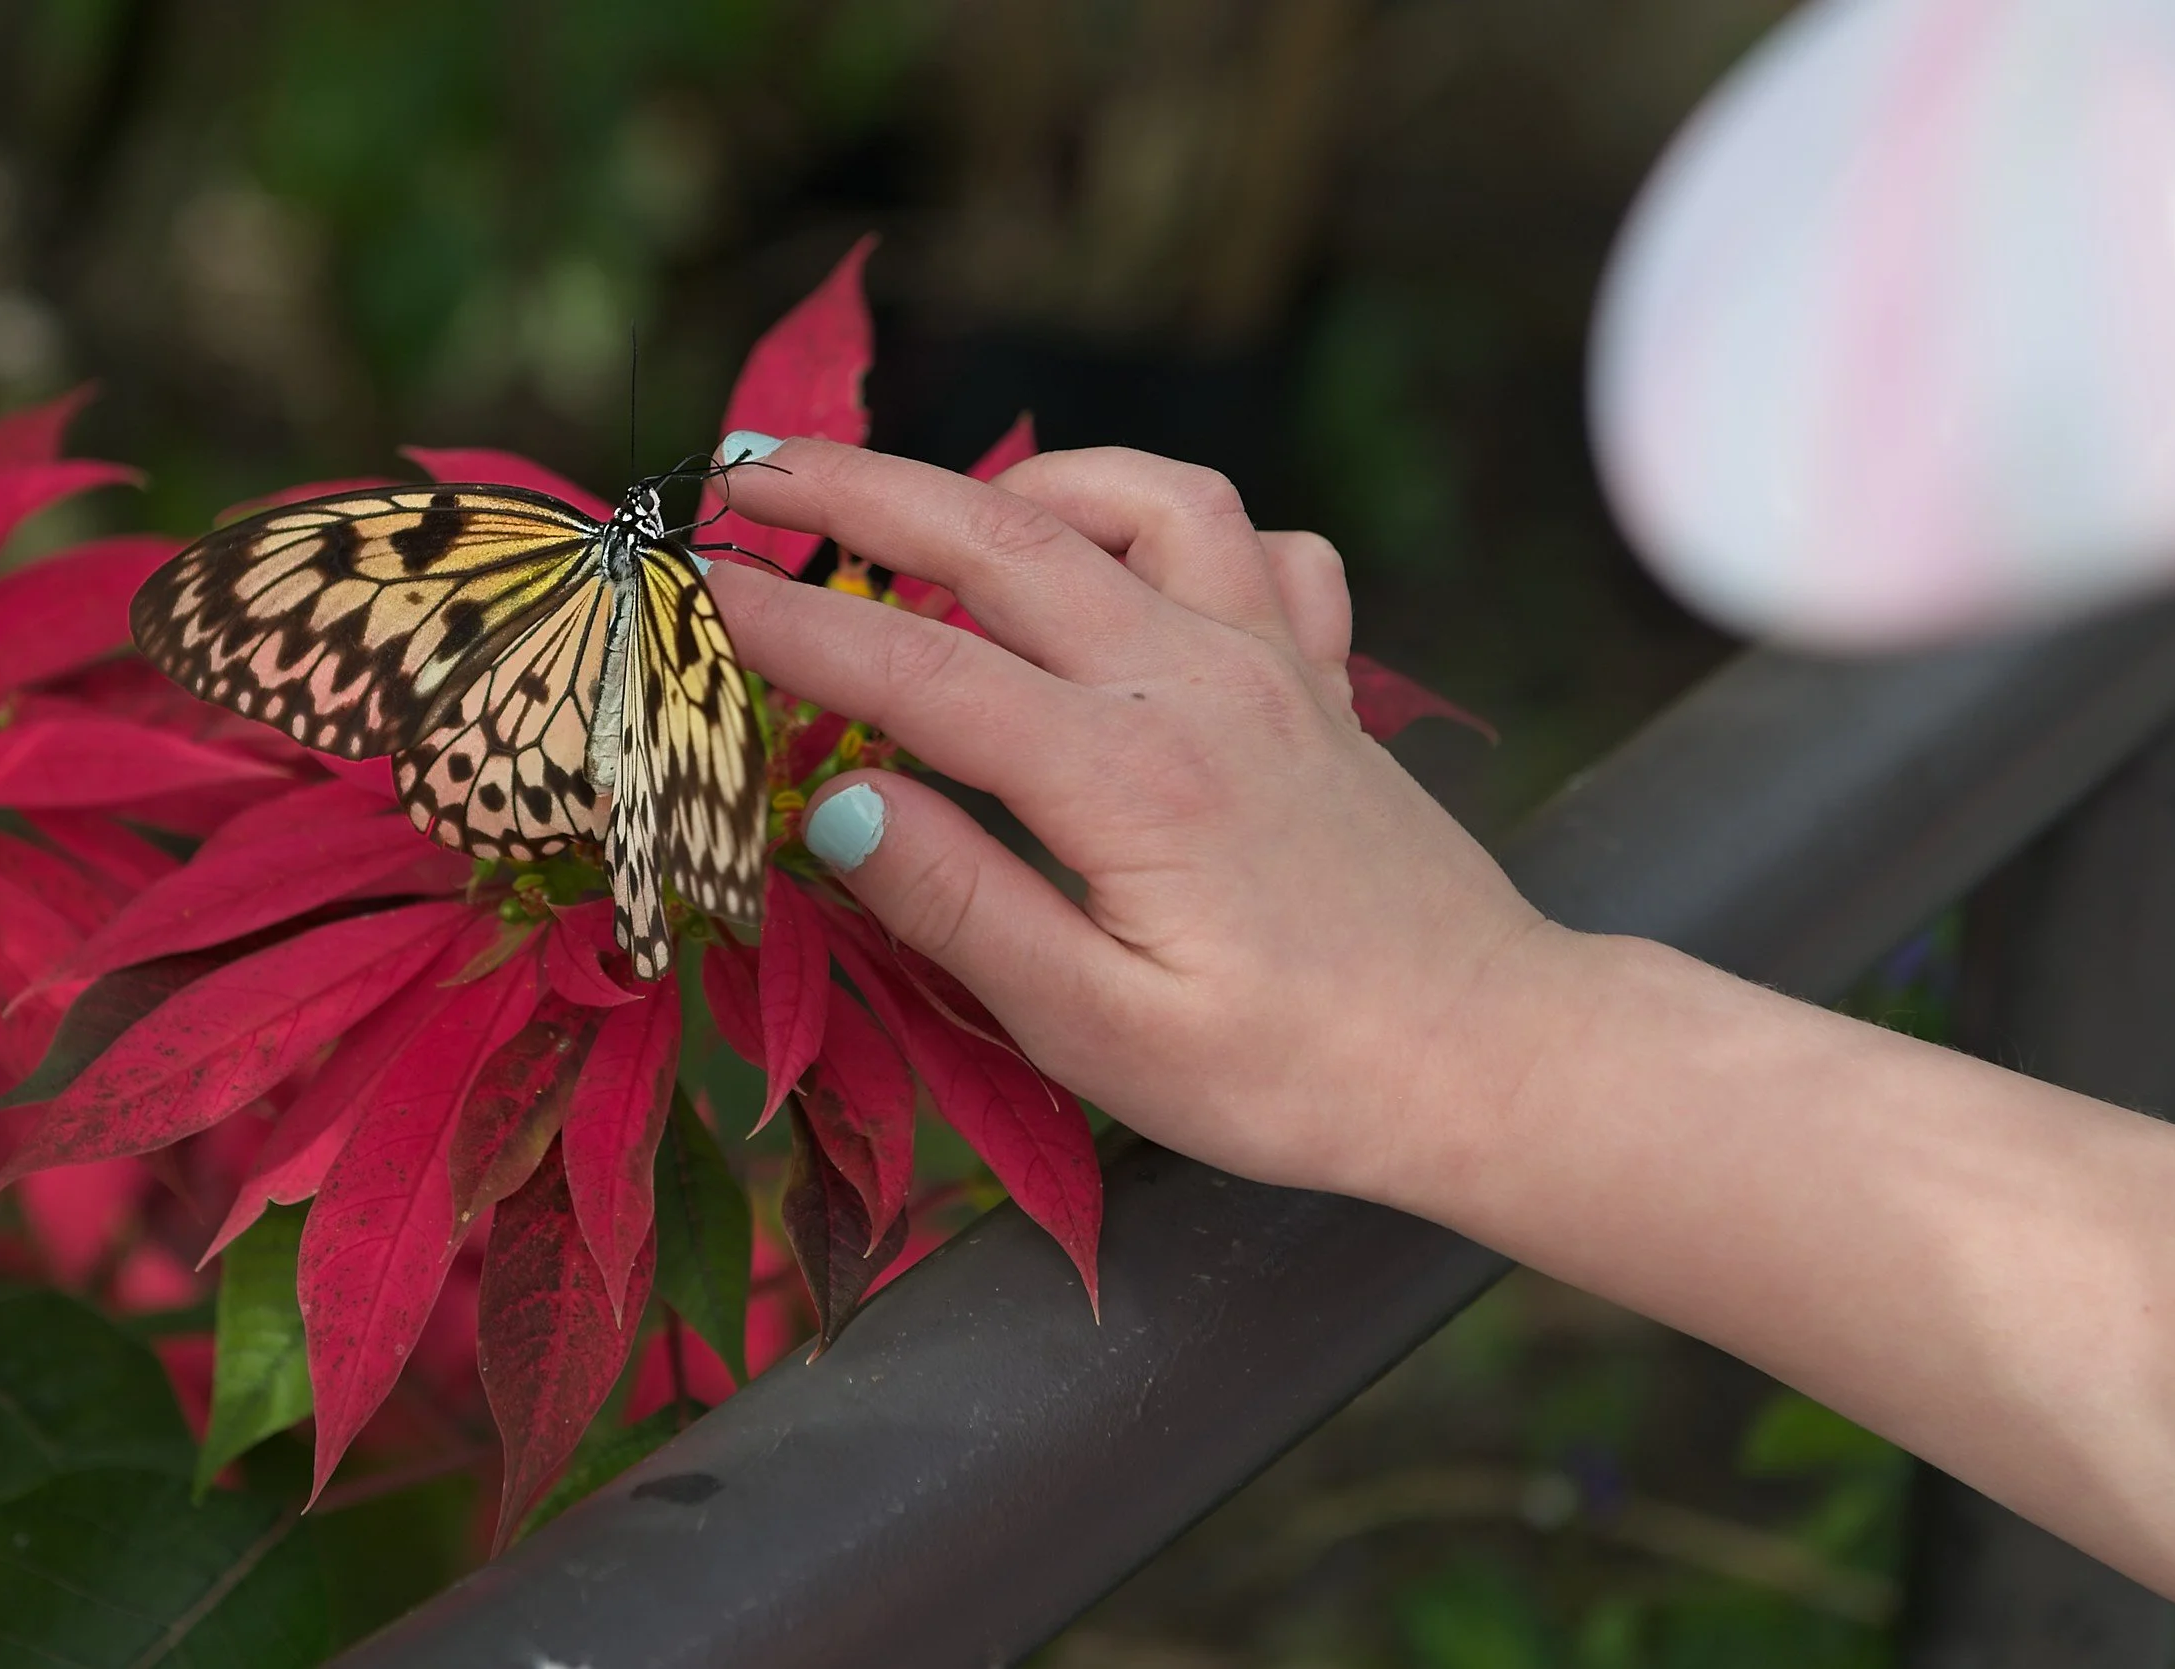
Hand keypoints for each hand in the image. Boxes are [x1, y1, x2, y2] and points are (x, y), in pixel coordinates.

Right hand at [703, 440, 1556, 1200]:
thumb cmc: (1295, 1075)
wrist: (1488, 1059)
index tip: (685, 587)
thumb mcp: (1101, 1032)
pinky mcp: (1321, 678)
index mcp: (1127, 777)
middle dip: (855, 488)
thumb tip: (830, 799)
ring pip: (1140, 499)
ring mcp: (1273, 663)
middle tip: (744, 468)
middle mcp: (1198, 684)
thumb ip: (959, 904)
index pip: (911, 667)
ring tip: (933, 511)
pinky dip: (1168, 518)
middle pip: (1001, 537)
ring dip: (1019, 482)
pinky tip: (1120, 564)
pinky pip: (1249, 542)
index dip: (783, 620)